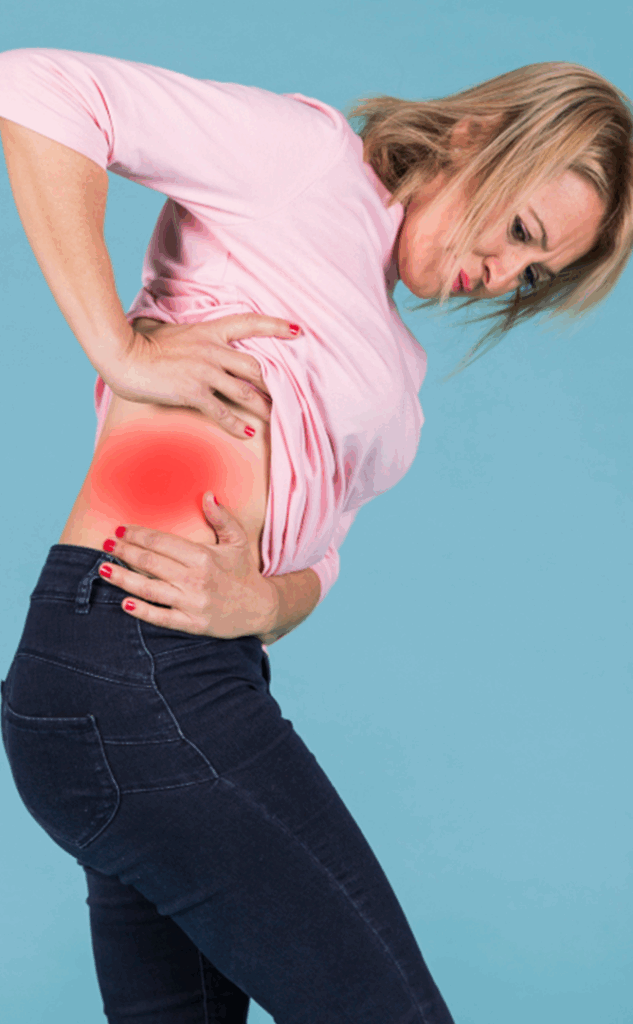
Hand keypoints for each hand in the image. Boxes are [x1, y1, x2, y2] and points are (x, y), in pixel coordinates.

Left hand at [98, 492, 277, 639]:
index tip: (121, 530)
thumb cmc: (244, 572)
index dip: (138, 534)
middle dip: (124, 552)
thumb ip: (221, 517)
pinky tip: (124, 602)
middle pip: (150, 562)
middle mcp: (195, 579)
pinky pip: (161, 617)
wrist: (261, 609)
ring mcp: (192, 603)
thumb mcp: (237, 541)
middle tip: (106, 544)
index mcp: (203, 556)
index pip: (161, 542)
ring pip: (149, 589)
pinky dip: (141, 611)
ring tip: (103, 569)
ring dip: (123, 578)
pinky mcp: (192, 623)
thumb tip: (207, 494)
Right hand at [104, 314, 301, 438]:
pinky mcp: (194, 391)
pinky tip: (247, 434)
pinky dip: (236, 425)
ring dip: (261, 407)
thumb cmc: (141, 344)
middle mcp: (212, 350)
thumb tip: (187, 338)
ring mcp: (204, 371)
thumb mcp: (169, 331)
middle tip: (286, 395)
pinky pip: (222, 411)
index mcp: (209, 331)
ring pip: (244, 391)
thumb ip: (188, 336)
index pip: (250, 323)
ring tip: (273, 418)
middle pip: (254, 366)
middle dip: (273, 383)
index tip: (297, 330)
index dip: (276, 326)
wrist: (123, 355)